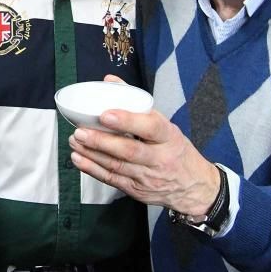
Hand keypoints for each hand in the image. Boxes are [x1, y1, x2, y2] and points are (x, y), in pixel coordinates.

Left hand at [67, 105, 220, 216]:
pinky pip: (112, 180)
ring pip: (116, 166)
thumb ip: (138, 104)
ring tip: (75, 141)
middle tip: (80, 131)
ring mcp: (148, 177)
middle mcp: (159, 158)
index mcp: (169, 137)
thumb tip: (110, 81)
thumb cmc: (175, 150)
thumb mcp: (167, 126)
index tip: (105, 114)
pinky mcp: (137, 190)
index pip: (150, 127)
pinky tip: (79, 158)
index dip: (127, 121)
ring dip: (92, 153)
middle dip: (101, 141)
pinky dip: (93, 169)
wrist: (195, 187)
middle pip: (129, 151)